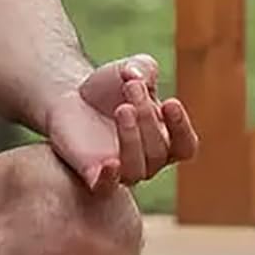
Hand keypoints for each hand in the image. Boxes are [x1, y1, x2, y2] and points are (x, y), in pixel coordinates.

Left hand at [45, 55, 199, 190]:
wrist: (69, 97)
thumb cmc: (108, 87)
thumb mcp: (128, 70)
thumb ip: (141, 67)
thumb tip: (137, 75)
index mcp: (165, 139)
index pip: (185, 146)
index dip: (181, 128)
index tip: (170, 102)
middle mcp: (148, 160)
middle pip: (159, 150)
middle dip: (148, 116)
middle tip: (132, 86)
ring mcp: (121, 170)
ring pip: (138, 168)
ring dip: (133, 138)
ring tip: (122, 108)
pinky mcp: (93, 175)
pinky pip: (105, 187)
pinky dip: (110, 179)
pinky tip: (109, 163)